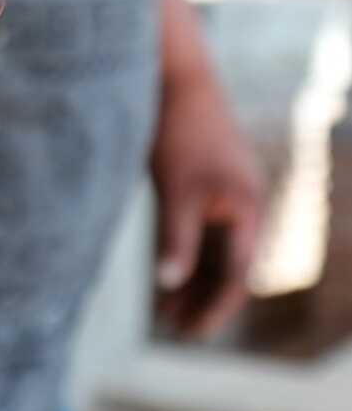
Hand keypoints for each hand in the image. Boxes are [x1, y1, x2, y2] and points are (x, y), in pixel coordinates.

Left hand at [152, 68, 265, 338]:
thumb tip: (168, 283)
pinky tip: (165, 267)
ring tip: (165, 311)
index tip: (189, 334)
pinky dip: (187, 251)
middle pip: (229, 266)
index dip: (214, 307)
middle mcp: (246, 203)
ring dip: (194, 278)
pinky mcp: (210, 182)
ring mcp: (230, 192)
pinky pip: (205, 229)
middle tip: (176, 331)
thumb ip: (175, 238)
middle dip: (204, 299)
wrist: (178, 76)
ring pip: (216, 249)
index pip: (236, 275)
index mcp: (246, 209)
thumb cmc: (177, 132)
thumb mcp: (174, 190)